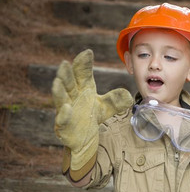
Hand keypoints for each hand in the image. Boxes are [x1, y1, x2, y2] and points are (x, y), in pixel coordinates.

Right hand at [52, 49, 132, 179]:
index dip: (84, 63)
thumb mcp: (106, 108)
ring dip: (58, 90)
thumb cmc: (91, 117)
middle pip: (68, 84)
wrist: (84, 139)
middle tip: (64, 63)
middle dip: (66, 74)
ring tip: (57, 81)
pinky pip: (62, 119)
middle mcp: (72, 98)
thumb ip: (116, 100)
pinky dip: (64, 114)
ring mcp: (66, 111)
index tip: (88, 52)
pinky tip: (66, 108)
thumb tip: (129, 96)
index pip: (82, 74)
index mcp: (83, 89)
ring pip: (60, 99)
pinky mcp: (63, 126)